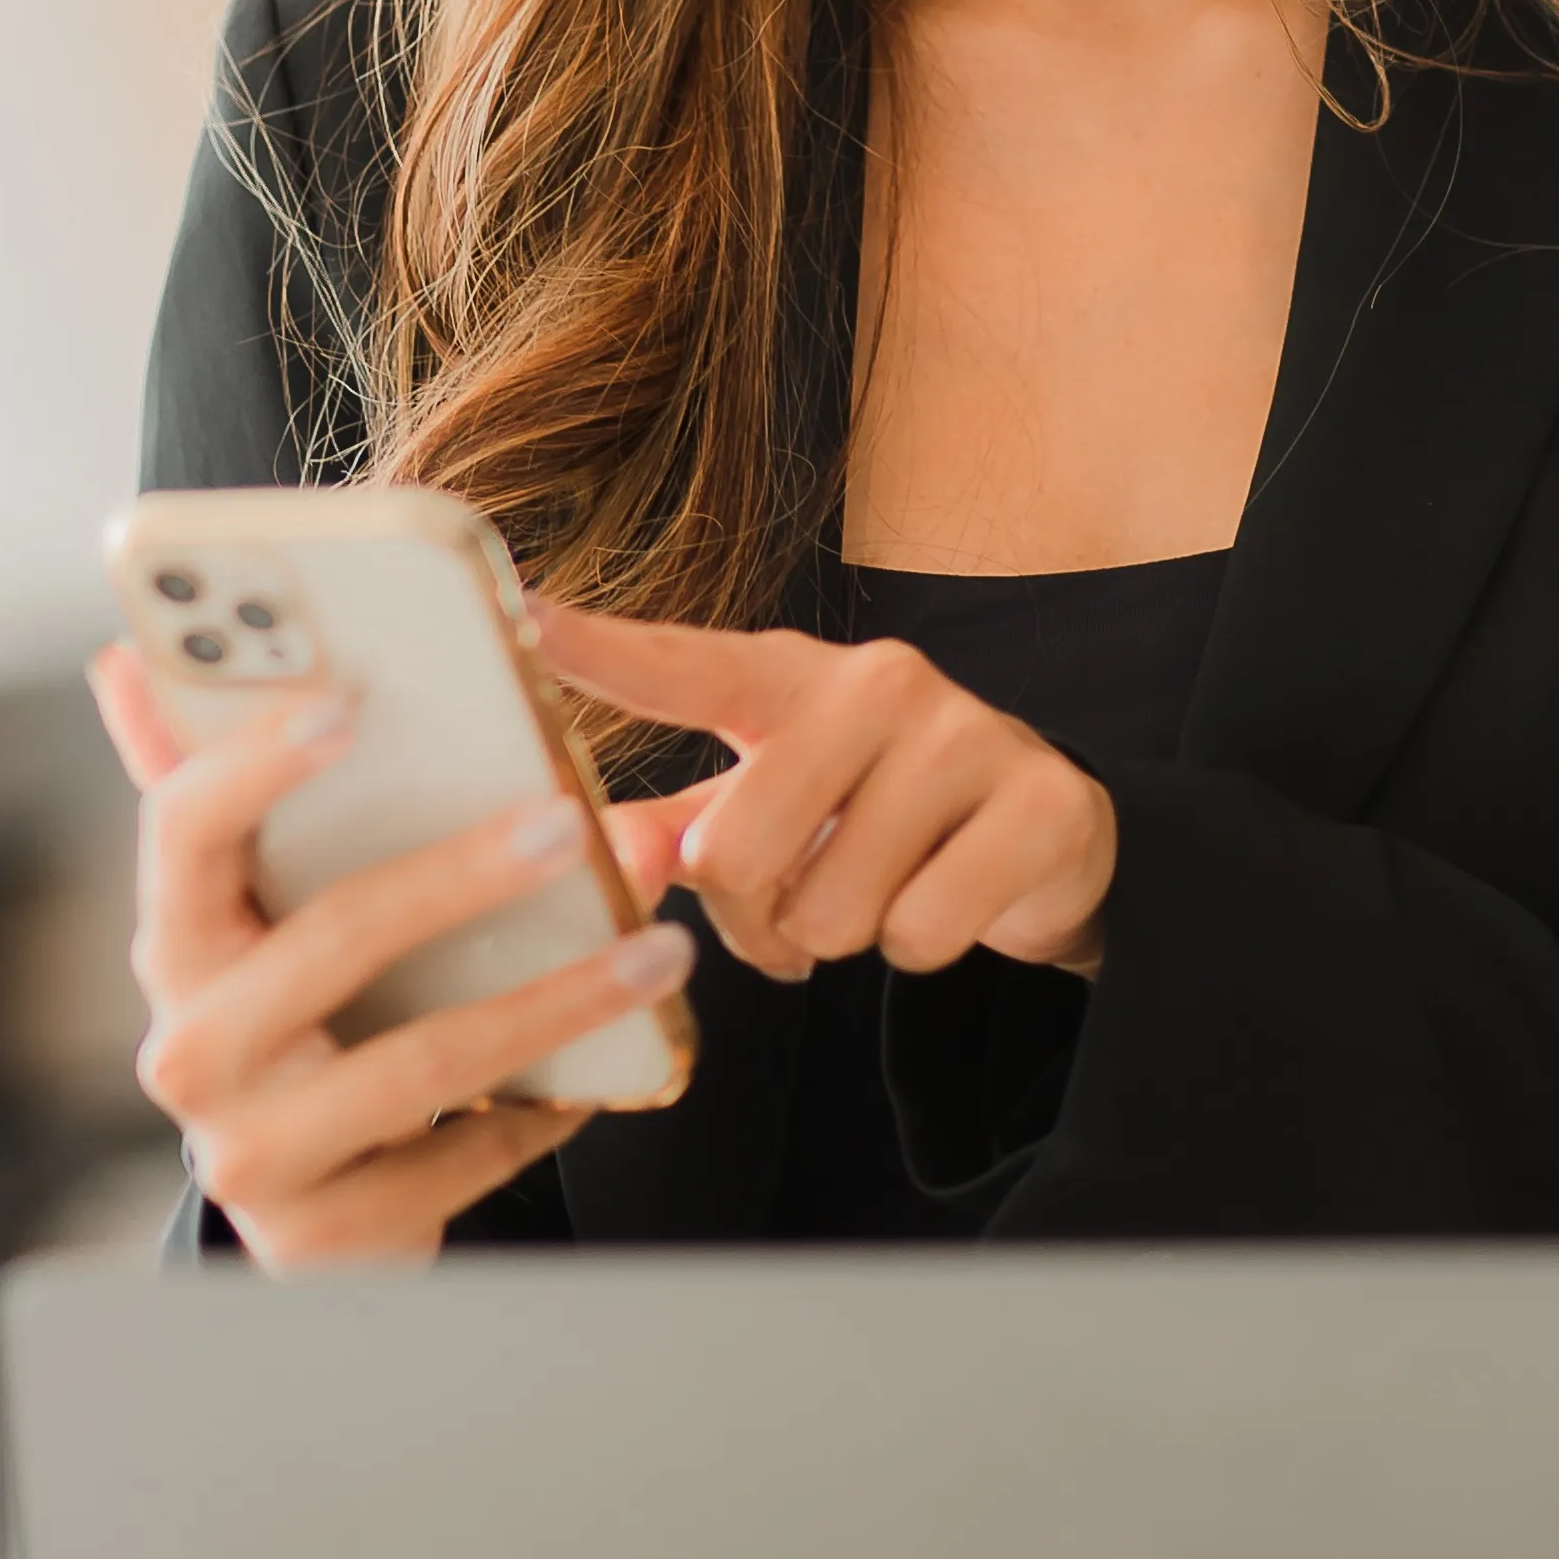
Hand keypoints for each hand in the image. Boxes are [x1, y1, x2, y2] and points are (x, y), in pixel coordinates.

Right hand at [87, 643, 696, 1267]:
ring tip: (654, 951)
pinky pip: (459, 1160)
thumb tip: (120, 656)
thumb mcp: (244, 905)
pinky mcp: (324, 1240)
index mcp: (173, 940)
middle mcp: (191, 1050)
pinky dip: (544, 1108)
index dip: (254, 762)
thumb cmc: (288, 1010)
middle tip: (571, 822)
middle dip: (460, 875)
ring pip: (421, 1063)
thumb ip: (203, 776)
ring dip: (554, 1001)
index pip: (180, 828)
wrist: (302, 1204)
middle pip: (330, 939)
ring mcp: (251, 1154)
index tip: (350, 700)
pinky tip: (610, 1063)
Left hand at [542, 605, 1117, 982]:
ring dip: (844, 937)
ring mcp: (965, 732)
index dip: (598, 646)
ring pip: (833, 911)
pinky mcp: (1041, 800)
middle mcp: (876, 681)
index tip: (517, 611)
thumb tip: (615, 865)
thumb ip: (671, 837)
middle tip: (799, 897)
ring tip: (877, 889)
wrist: (1038, 830)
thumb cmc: (863, 813)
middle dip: (759, 916)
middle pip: (741, 855)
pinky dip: (921, 947)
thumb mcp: (763, 812)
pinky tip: (947, 895)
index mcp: (787, 677)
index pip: (681, 664)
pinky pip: (924, 931)